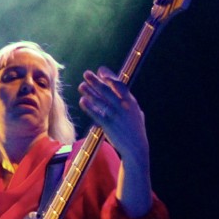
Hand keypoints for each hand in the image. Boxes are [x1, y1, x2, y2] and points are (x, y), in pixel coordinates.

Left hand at [79, 66, 153, 215]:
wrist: (136, 148)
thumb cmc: (135, 131)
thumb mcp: (137, 115)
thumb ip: (131, 105)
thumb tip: (127, 97)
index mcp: (131, 102)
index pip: (120, 85)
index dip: (109, 76)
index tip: (100, 70)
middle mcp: (124, 107)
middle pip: (108, 91)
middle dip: (96, 81)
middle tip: (86, 74)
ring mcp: (116, 116)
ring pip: (101, 101)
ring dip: (90, 92)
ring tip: (81, 86)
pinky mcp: (109, 126)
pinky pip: (97, 114)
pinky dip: (89, 107)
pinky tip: (82, 101)